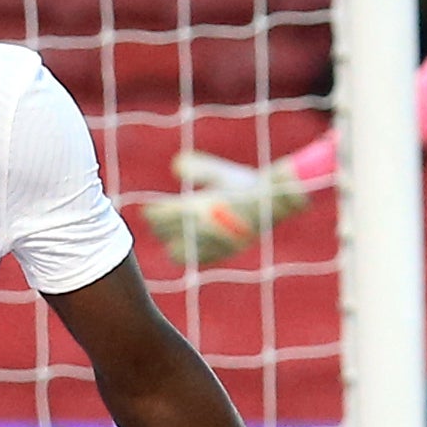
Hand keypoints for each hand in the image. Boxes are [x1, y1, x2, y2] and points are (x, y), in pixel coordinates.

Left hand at [140, 149, 308, 265]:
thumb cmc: (246, 185)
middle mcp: (202, 226)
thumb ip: (197, 167)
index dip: (152, 213)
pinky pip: (197, 259)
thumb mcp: (221, 172)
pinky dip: (191, 253)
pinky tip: (191, 246)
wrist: (276, 203)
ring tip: (173, 236)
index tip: (150, 210)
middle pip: (165, 234)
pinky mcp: (223, 253)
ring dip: (172, 244)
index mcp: (197, 205)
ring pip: (177, 253)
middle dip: (161, 226)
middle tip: (159, 220)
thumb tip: (175, 167)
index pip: (160, 216)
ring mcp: (212, 243)